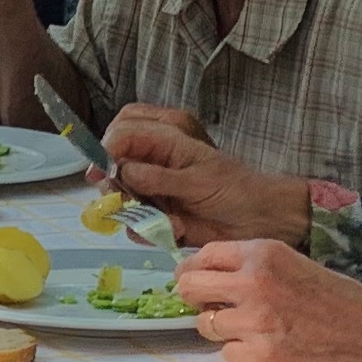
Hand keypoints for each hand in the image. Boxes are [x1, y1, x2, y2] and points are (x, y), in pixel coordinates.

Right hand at [102, 114, 303, 245]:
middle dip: (114, 181)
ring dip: (133, 209)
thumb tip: (122, 172)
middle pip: (112, 159)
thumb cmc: (236, 191)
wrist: (260, 222)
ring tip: (164, 218)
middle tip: (126, 198)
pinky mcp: (156, 214)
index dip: (106, 149)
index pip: (123, 131)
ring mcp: (152, 186)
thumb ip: (157, 176)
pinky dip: (147, 230)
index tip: (100, 174)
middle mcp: (154, 158)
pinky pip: (133, 222)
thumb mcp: (199, 180)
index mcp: (167, 136)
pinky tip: (175, 229)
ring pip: (117, 193)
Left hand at [172, 240, 361, 361]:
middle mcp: (255, 282)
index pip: (204, 256)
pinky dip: (242, 355)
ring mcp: (256, 321)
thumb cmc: (340, 301)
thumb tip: (211, 277)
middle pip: (190, 288)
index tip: (192, 280)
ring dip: (222, 330)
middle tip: (208, 307)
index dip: (193, 270)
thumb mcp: (296, 265)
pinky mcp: (262, 355)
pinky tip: (267, 350)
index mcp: (264, 253)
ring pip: (205, 324)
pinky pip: (227, 355)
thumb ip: (255, 267)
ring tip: (252, 330)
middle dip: (194, 299)